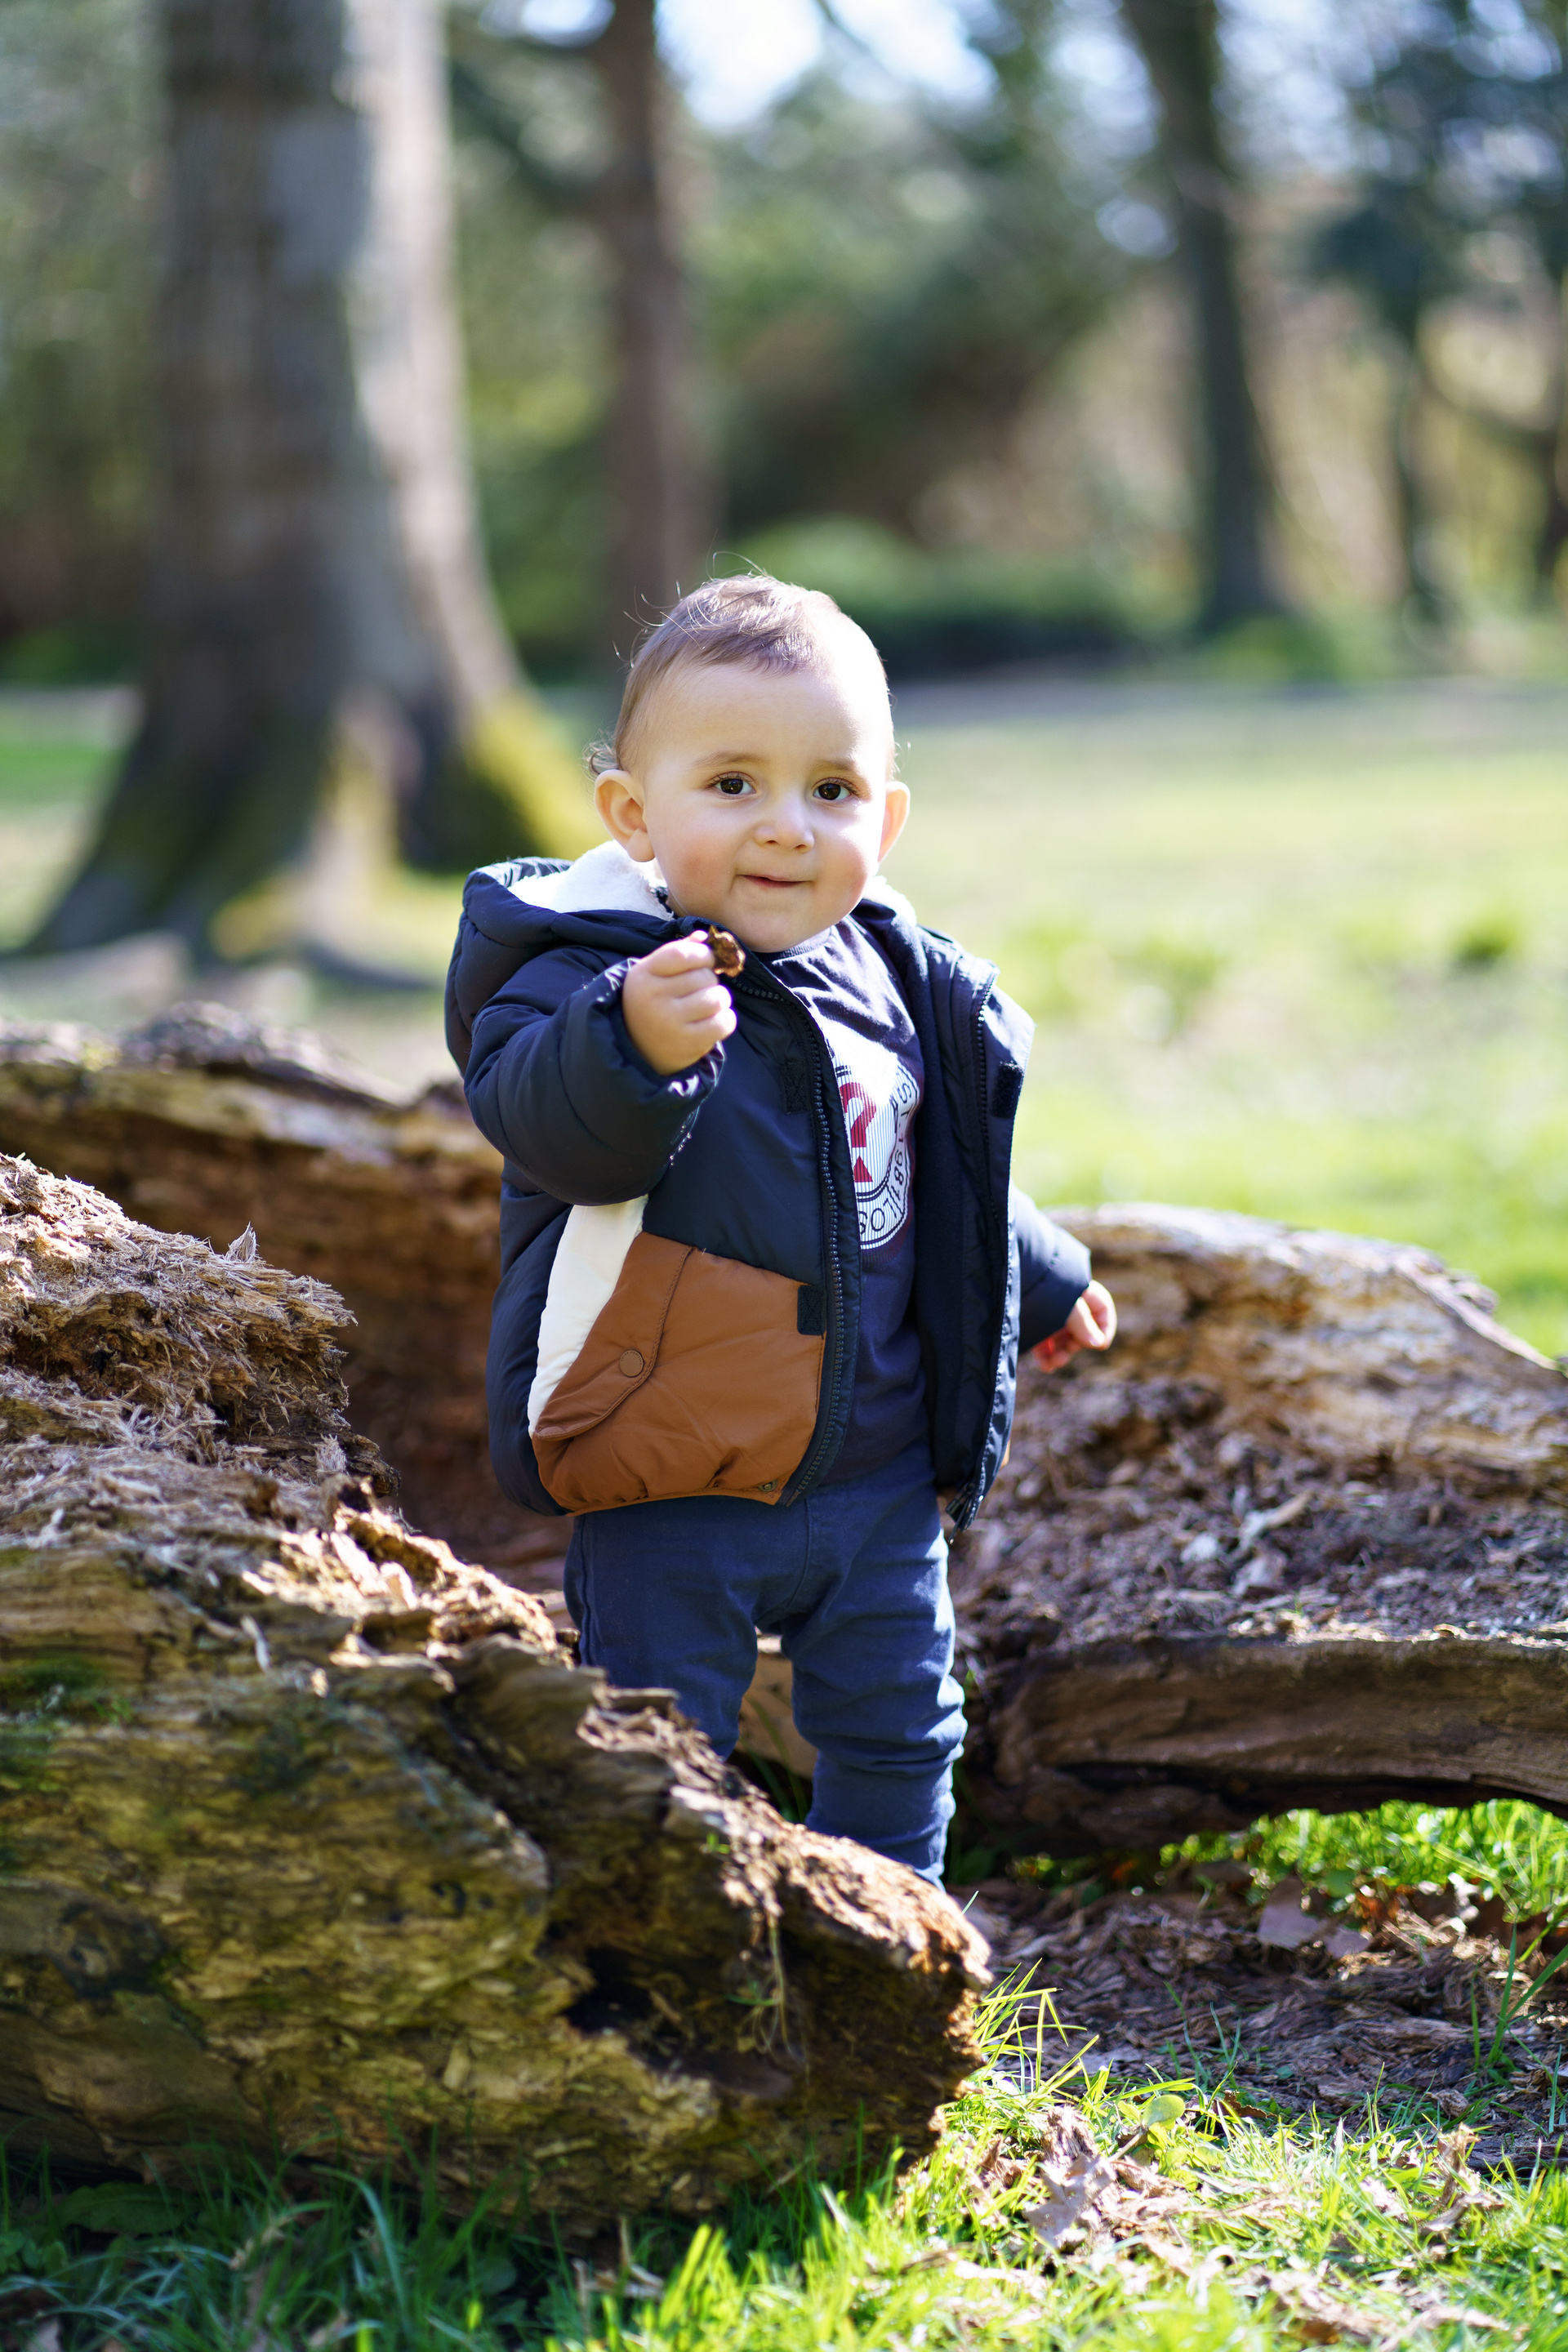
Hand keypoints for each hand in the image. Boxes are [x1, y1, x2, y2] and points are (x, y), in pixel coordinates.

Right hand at [622, 935, 736, 1075]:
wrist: (638, 1048)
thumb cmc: (652, 1002)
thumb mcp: (654, 973)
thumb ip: (678, 951)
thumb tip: (704, 936)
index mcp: (643, 976)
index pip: (683, 954)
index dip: (703, 954)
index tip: (706, 961)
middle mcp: (654, 999)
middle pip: (704, 977)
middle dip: (710, 980)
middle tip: (701, 990)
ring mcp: (670, 1022)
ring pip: (717, 998)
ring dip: (720, 1000)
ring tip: (709, 1004)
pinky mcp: (687, 1043)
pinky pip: (723, 1023)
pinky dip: (726, 1019)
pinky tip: (715, 1021)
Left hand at [1032, 1279, 1115, 1373]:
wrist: (1005, 1278)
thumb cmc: (1039, 1285)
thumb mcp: (1066, 1305)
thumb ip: (1083, 1325)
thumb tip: (1099, 1344)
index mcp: (1080, 1290)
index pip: (1102, 1309)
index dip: (1105, 1327)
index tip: (1100, 1346)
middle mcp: (1066, 1300)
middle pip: (1082, 1327)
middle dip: (1076, 1344)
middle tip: (1067, 1354)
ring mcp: (1049, 1310)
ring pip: (1062, 1336)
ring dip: (1061, 1352)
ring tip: (1054, 1364)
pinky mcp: (1032, 1320)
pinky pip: (1044, 1340)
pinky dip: (1046, 1354)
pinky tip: (1046, 1366)